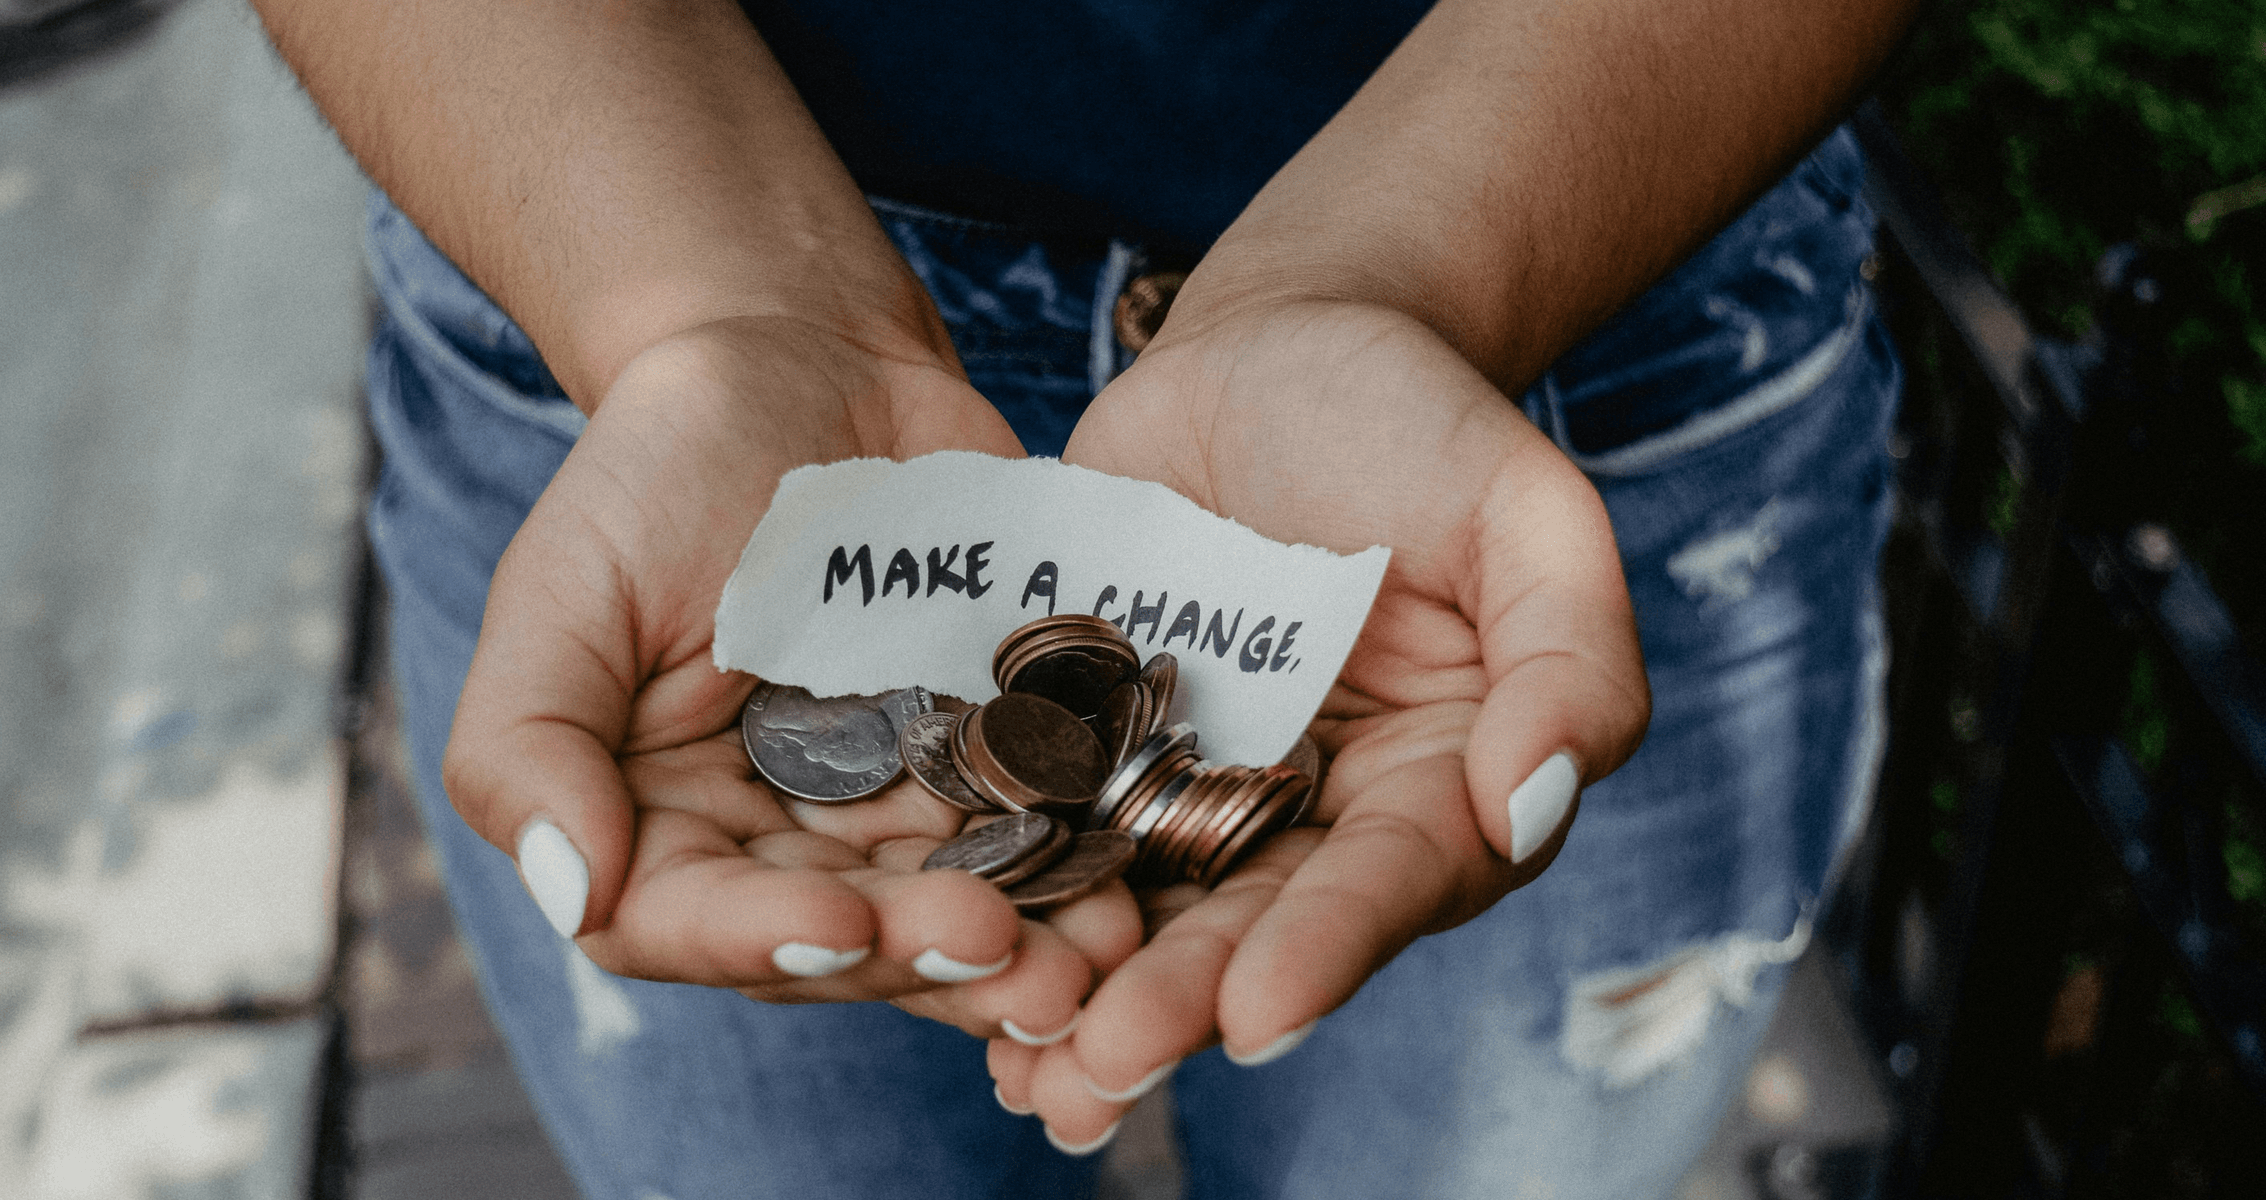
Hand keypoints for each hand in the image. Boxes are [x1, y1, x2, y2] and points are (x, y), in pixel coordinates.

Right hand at [442, 316, 1142, 1038]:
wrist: (807, 359)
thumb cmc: (662, 465)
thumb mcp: (564, 585)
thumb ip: (527, 744)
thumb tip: (571, 891)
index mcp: (655, 823)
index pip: (689, 924)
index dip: (766, 942)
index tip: (847, 926)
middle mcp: (775, 843)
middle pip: (842, 940)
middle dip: (925, 957)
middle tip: (1012, 955)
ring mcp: (892, 809)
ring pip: (951, 912)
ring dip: (1025, 950)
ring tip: (1096, 957)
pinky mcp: (991, 762)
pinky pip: (1038, 835)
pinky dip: (1084, 868)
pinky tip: (1137, 889)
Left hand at [994, 300, 1649, 1141]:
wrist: (1275, 345)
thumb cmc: (1418, 420)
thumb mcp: (1526, 510)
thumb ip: (1569, 657)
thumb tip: (1533, 805)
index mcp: (1435, 784)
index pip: (1389, 881)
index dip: (1327, 948)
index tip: (1258, 1012)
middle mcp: (1314, 816)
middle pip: (1251, 924)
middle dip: (1180, 1001)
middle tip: (1104, 1062)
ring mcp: (1193, 786)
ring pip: (1142, 908)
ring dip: (1083, 991)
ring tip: (1023, 1068)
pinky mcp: (1088, 745)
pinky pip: (1045, 830)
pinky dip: (1005, 897)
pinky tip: (945, 965)